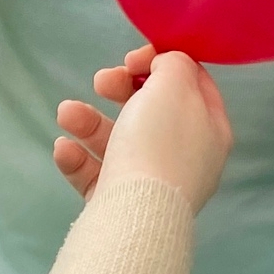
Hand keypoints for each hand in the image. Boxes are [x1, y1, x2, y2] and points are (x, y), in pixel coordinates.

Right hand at [52, 44, 231, 212]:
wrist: (135, 215)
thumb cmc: (160, 143)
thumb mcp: (174, 84)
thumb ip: (172, 63)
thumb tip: (162, 67)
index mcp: (209, 129)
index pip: (193, 84)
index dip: (162, 63)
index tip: (133, 58)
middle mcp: (186, 157)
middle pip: (151, 110)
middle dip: (119, 89)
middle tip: (101, 81)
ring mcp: (152, 183)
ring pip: (118, 141)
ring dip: (88, 121)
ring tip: (66, 113)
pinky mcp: (121, 205)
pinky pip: (98, 174)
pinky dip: (79, 158)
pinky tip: (64, 149)